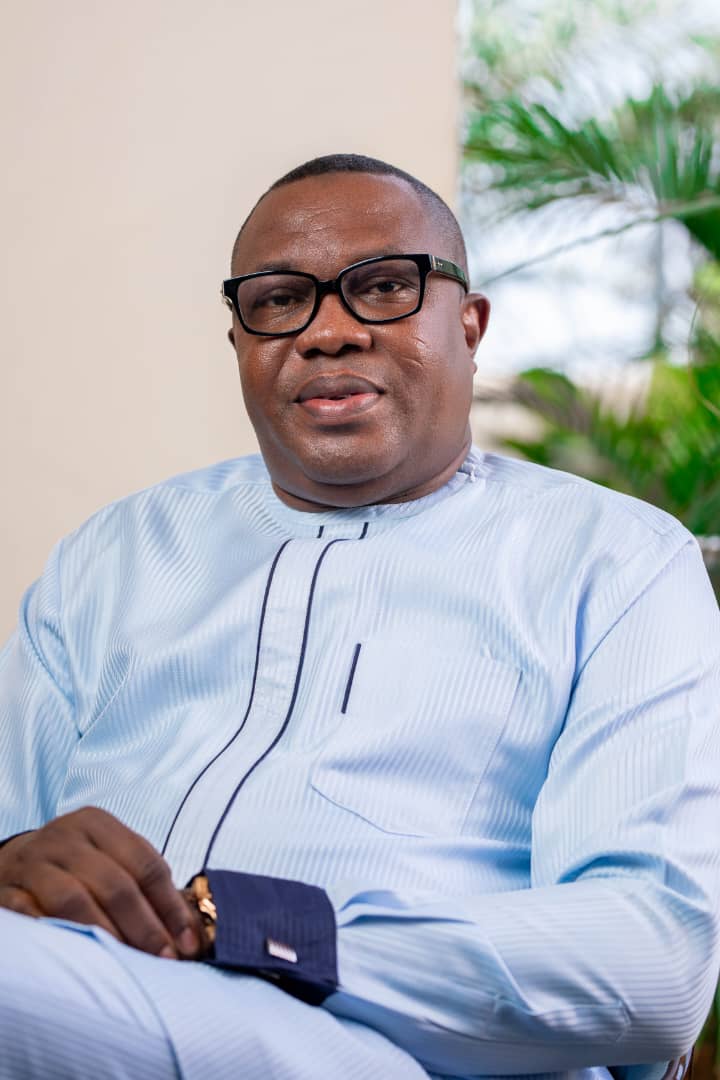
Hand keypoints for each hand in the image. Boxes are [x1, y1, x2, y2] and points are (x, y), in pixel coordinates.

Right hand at [0, 808, 201, 958]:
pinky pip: (31, 918)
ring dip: (105, 936)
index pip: (145, 863)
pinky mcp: (5, 892)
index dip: (170, 907)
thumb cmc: (76, 867)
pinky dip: (58, 939)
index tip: (186, 944)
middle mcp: (64, 837)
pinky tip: (79, 960)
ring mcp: (31, 864)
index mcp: (97, 824)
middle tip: (162, 961)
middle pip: (114, 884)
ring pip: (73, 901)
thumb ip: (144, 885)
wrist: (13, 862)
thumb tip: (188, 933)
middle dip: (145, 928)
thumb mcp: (108, 858)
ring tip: (126, 966)